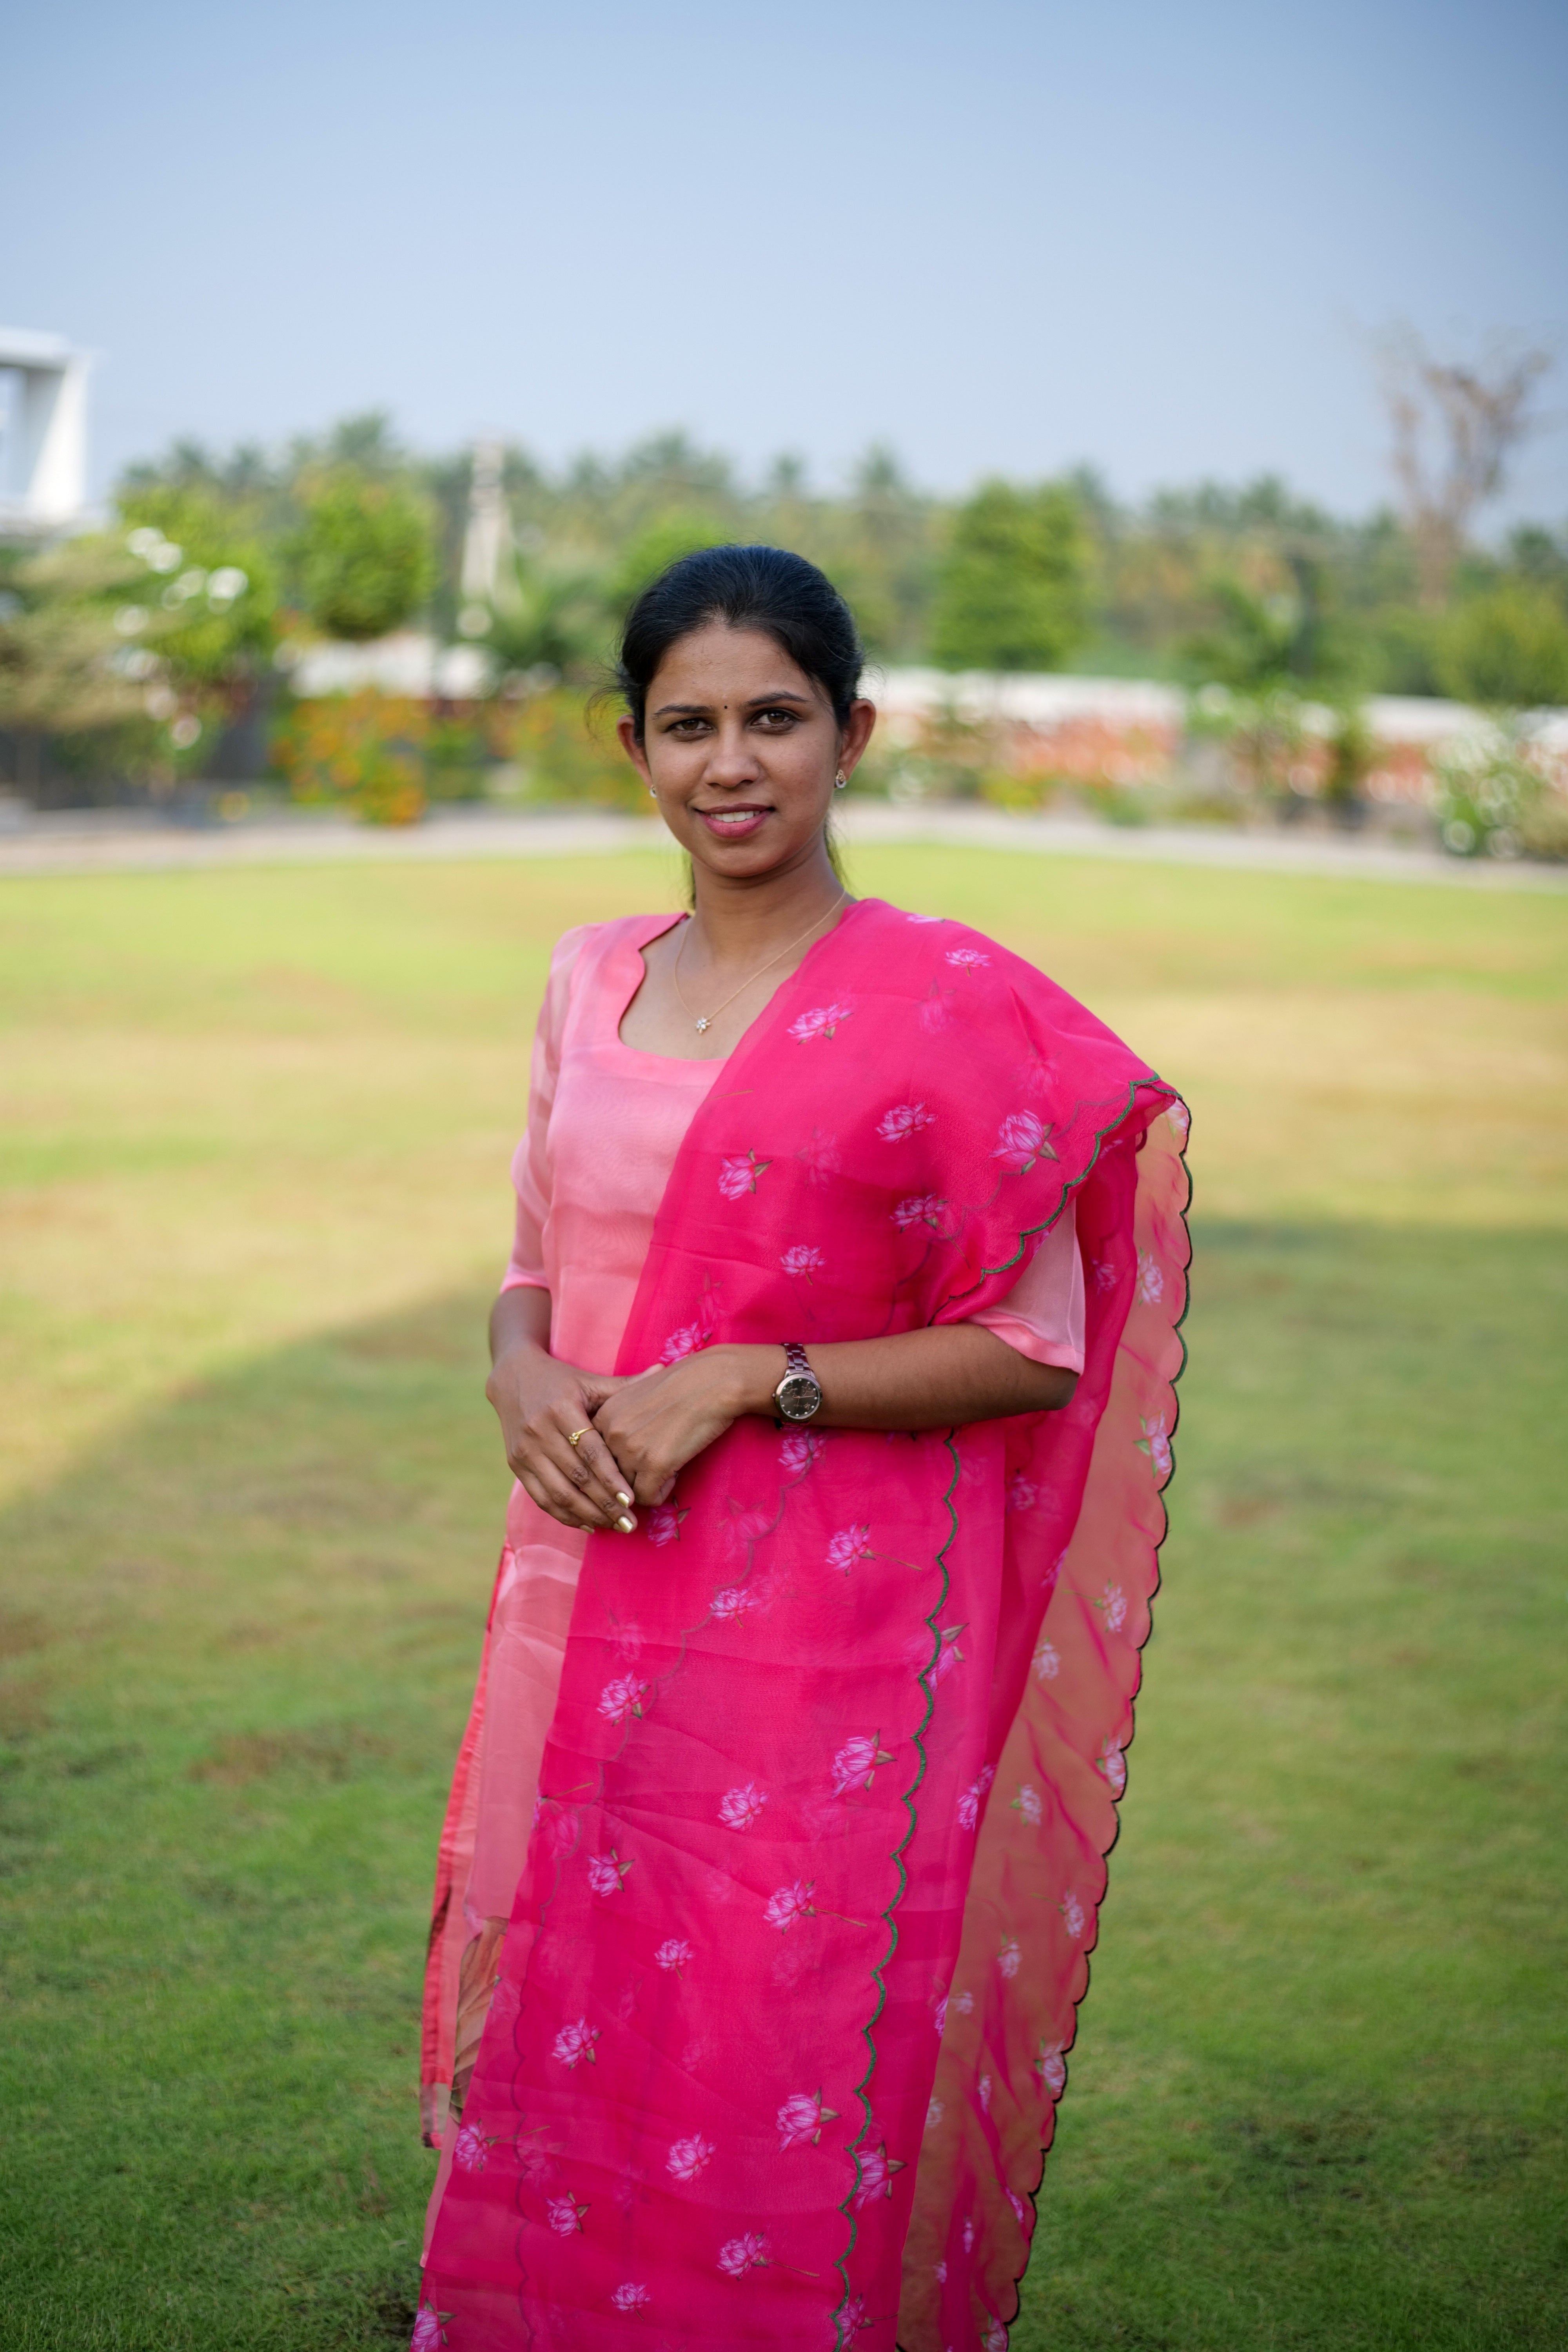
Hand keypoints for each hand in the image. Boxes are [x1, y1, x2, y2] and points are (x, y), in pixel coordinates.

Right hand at [486, 1340, 635, 1534]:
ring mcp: (525, 1451)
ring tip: (614, 1526)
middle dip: (604, 1504)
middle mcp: (539, 1432)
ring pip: (558, 1493)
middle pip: (576, 1477)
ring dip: (587, 1515)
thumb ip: (625, 1384)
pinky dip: (564, 1515)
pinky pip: (541, 1498)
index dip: (610, 1477)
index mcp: (561, 1409)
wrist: (513, 1378)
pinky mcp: (516, 1465)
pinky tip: (588, 1525)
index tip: (632, 1499)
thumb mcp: (590, 1381)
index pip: (590, 1451)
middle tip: (630, 1523)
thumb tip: (663, 1370)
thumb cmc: (562, 1381)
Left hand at [589, 1347, 769, 1508]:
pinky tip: (675, 1473)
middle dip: (632, 1475)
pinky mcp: (654, 1463)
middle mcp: (611, 1431)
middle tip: (657, 1462)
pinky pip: (647, 1497)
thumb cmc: (686, 1383)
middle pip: (611, 1474)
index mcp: (605, 1413)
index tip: (643, 1452)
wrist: (715, 1380)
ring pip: (626, 1490)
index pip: (599, 1456)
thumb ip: (624, 1418)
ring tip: (669, 1465)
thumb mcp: (641, 1394)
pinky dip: (661, 1493)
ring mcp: (631, 1448)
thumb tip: (621, 1448)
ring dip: (647, 1484)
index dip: (619, 1460)